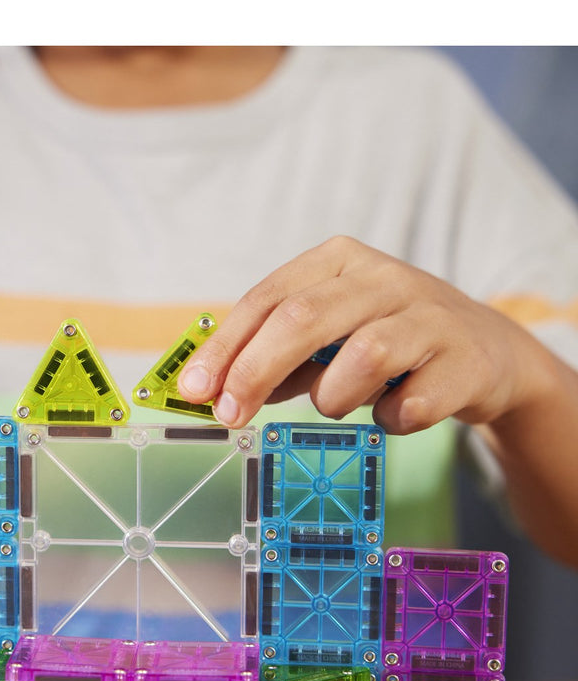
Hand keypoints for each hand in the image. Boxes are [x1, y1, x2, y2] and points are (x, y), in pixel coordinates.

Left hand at [177, 235, 548, 433]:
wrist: (486, 353)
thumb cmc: (386, 341)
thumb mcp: (327, 336)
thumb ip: (272, 357)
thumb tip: (210, 391)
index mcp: (338, 261)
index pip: (266, 299)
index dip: (225, 349)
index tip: (194, 391)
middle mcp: (384, 277)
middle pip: (303, 319)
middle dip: (255, 372)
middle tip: (230, 416)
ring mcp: (430, 315)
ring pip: (361, 357)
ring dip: (334, 396)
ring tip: (341, 400)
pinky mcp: (466, 360)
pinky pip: (410, 404)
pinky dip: (390, 419)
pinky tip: (396, 411)